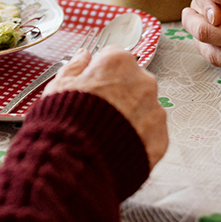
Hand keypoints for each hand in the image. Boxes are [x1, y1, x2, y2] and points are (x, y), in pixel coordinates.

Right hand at [44, 46, 168, 166]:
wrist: (76, 165)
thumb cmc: (66, 124)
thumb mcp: (60, 86)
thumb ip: (75, 66)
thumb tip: (82, 56)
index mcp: (118, 63)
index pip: (114, 58)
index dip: (100, 73)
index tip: (93, 85)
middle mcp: (142, 82)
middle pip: (133, 82)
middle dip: (119, 94)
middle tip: (98, 113)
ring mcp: (154, 110)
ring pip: (144, 108)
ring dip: (130, 116)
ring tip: (106, 134)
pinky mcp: (160, 137)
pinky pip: (151, 133)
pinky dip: (138, 139)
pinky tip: (117, 146)